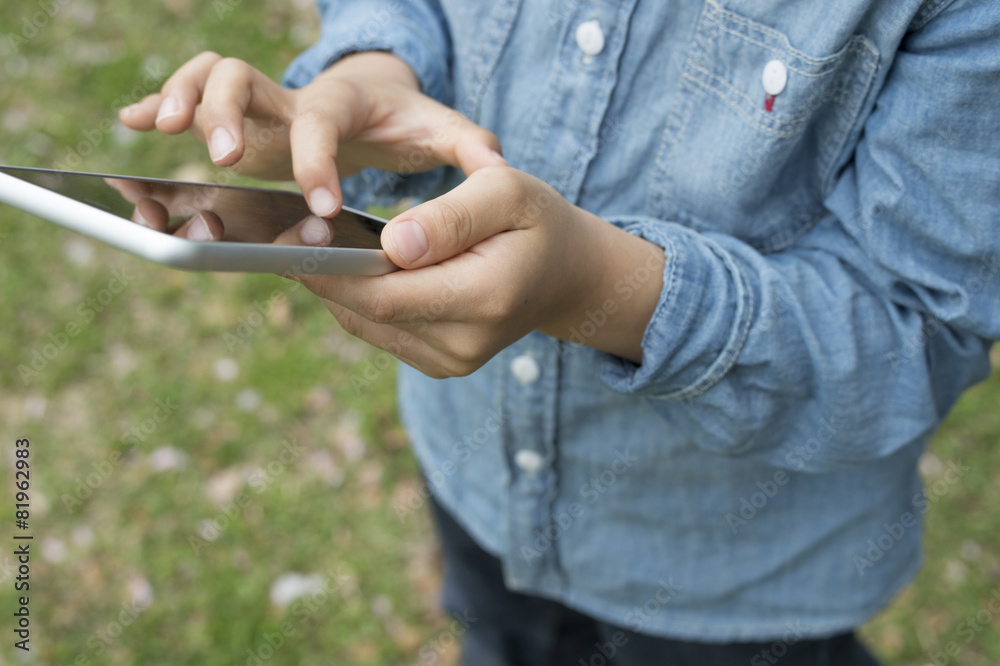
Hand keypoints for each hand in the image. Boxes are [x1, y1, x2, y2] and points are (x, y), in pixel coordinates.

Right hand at [118, 51, 505, 217]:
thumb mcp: (443, 131)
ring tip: (157, 131)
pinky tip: (129, 125)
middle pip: (244, 78)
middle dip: (226, 112)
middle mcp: (292, 97)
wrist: (378, 99)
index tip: (320, 203)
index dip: (315, 159)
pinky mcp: (241, 121)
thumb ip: (471, 148)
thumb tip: (497, 168)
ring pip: (207, 78)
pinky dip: (156, 104)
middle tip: (223, 158)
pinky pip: (191, 100)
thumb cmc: (408, 121)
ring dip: (179, 98)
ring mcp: (261, 106)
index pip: (320, 120)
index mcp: (342, 102)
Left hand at [290, 167, 665, 376]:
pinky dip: (358, 298)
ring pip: (368, 323)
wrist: (566, 275)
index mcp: (484, 299)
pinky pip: (381, 329)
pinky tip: (347, 265)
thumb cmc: (535, 222)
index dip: (332, 268)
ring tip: (312, 243)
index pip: (387, 293)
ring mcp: (451, 361)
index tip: (293, 235)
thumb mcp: (506, 192)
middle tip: (287, 233)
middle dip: (322, 274)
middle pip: (368, 313)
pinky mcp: (439, 363)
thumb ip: (450, 216)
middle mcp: (465, 343)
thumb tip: (391, 244)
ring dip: (335, 286)